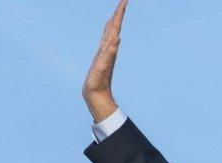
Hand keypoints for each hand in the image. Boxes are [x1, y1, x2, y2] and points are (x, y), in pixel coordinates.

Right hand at [82, 0, 127, 121]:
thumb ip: (109, 53)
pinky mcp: (101, 57)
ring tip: (116, 13)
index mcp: (110, 48)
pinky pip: (105, 41)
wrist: (97, 95)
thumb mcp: (103, 67)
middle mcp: (109, 49)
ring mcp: (105, 53)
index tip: (124, 1)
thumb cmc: (98, 83)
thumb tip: (117, 39)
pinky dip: (108, 33)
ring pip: (111, 33)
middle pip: (115, 27)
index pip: (116, 28)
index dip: (119, 14)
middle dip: (119, 14)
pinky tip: (110, 32)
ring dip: (114, 23)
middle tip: (123, 2)